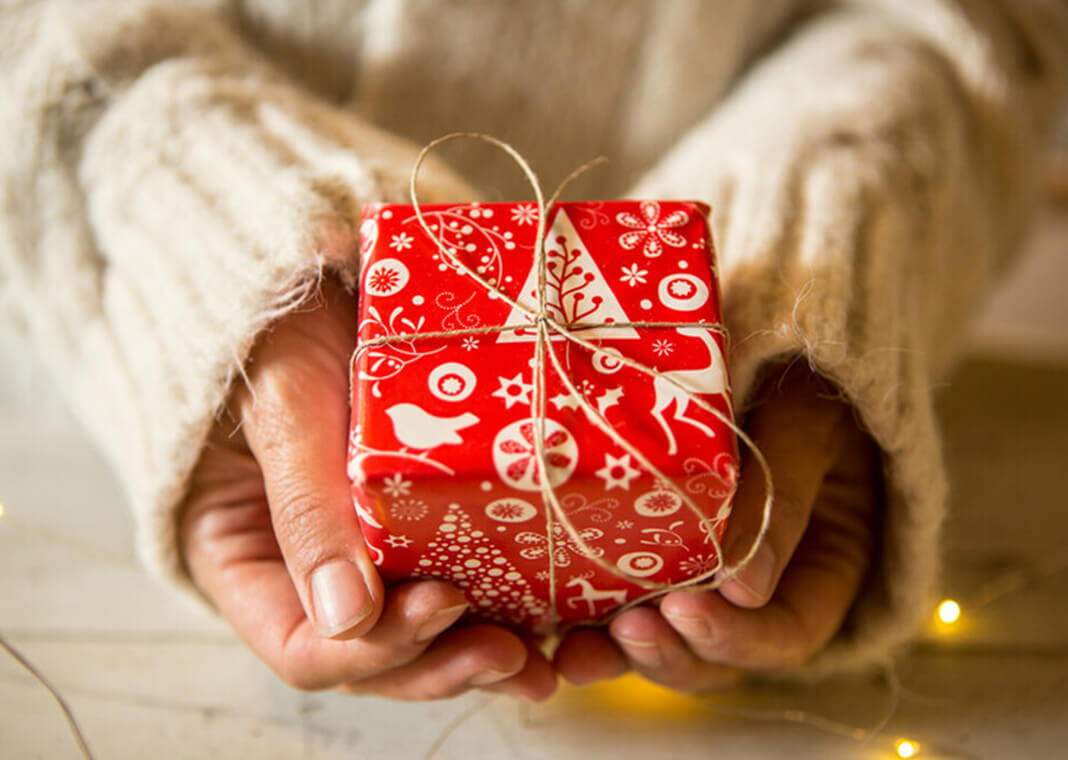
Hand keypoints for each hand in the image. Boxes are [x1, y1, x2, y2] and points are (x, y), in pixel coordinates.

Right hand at [179, 276, 555, 700]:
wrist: (317, 278)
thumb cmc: (280, 328)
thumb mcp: (285, 404)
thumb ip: (305, 503)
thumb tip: (346, 618)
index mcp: (245, 556)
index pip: (299, 645)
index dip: (373, 647)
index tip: (443, 605)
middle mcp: (304, 568)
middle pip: (368, 654)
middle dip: (437, 663)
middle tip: (511, 653)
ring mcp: (362, 550)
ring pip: (413, 635)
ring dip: (472, 655)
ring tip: (538, 659)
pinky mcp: (414, 524)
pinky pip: (449, 582)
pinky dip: (492, 609)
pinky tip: (545, 619)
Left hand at [553, 361, 880, 689]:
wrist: (775, 351)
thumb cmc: (808, 378)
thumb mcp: (808, 424)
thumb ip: (782, 495)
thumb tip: (744, 587)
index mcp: (822, 569)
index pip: (786, 634)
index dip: (737, 637)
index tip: (687, 608)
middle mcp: (764, 588)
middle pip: (721, 656)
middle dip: (673, 653)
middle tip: (630, 628)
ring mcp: (705, 576)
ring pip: (669, 640)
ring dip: (624, 653)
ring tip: (577, 650)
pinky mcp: (655, 555)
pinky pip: (627, 602)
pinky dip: (594, 621)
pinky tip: (552, 629)